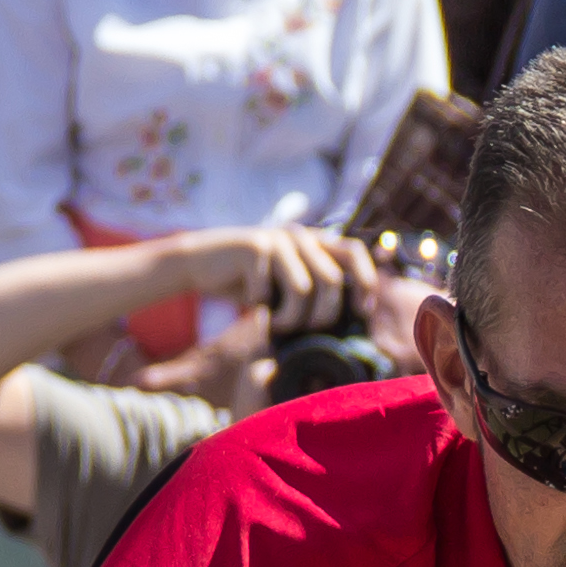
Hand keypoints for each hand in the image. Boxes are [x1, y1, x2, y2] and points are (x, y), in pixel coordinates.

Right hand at [193, 221, 373, 334]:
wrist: (199, 264)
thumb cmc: (251, 284)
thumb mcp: (288, 288)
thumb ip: (318, 293)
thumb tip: (355, 322)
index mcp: (315, 243)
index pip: (355, 252)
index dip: (366, 282)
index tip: (362, 312)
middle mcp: (300, 235)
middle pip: (332, 280)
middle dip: (324, 315)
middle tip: (309, 330)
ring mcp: (277, 238)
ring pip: (305, 289)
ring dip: (293, 319)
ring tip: (278, 324)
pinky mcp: (253, 245)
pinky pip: (271, 290)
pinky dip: (266, 309)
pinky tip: (254, 306)